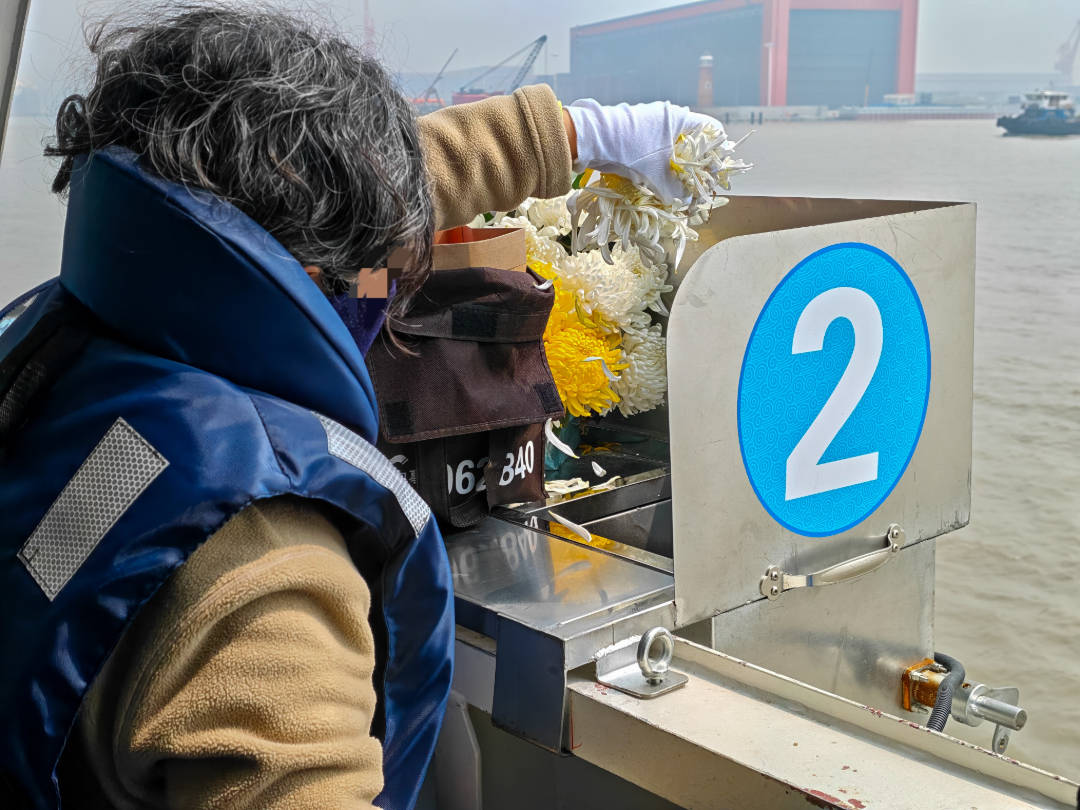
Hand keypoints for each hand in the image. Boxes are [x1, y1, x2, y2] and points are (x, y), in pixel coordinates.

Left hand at [565, 99, 723, 203]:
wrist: (591, 139)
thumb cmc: (629, 150)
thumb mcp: (656, 175)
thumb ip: (676, 190)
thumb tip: (687, 202)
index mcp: (680, 119)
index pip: (712, 131)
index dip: (717, 154)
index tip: (712, 174)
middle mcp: (668, 117)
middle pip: (693, 141)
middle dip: (696, 166)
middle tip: (695, 187)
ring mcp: (651, 122)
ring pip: (673, 147)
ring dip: (676, 167)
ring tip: (675, 187)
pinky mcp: (637, 132)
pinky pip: (657, 149)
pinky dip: (660, 164)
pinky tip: (656, 179)